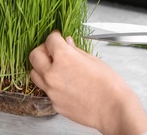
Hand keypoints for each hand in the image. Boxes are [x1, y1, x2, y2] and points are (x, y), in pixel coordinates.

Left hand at [29, 30, 146, 134]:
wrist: (112, 109)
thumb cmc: (108, 84)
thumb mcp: (93, 60)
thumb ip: (75, 50)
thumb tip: (67, 43)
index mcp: (63, 57)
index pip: (50, 40)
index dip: (54, 36)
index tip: (57, 37)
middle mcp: (52, 74)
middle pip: (34, 56)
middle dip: (42, 50)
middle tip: (51, 50)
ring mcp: (51, 90)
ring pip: (35, 74)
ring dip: (41, 67)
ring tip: (53, 67)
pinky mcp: (54, 104)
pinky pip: (46, 90)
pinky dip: (50, 84)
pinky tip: (63, 83)